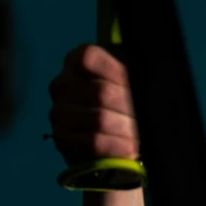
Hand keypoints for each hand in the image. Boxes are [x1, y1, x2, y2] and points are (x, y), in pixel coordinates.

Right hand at [47, 43, 138, 168]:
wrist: (117, 139)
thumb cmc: (127, 102)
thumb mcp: (130, 81)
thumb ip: (130, 73)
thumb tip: (144, 68)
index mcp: (76, 61)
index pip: (88, 57)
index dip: (114, 70)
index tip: (135, 85)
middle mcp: (62, 84)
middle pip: (100, 92)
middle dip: (129, 106)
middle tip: (147, 115)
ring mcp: (58, 112)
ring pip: (98, 119)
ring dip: (126, 128)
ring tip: (141, 133)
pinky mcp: (61, 138)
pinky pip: (93, 142)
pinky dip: (117, 146)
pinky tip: (131, 148)